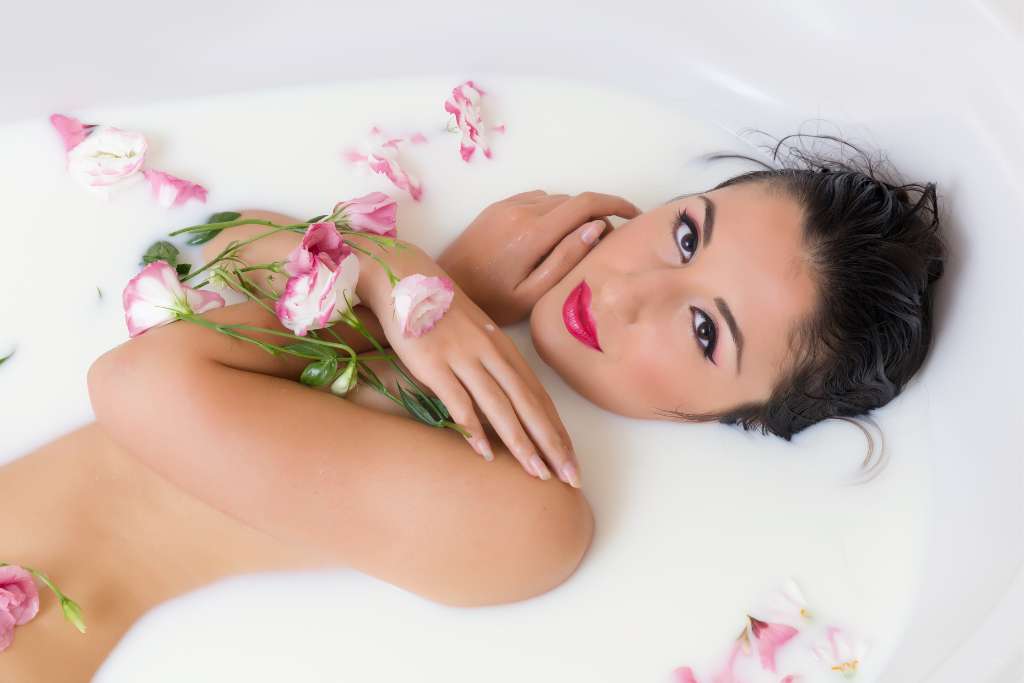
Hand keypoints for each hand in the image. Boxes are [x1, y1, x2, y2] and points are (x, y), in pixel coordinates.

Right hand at [353, 238, 581, 486]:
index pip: (539, 397)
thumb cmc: (439, 311)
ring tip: (537, 473)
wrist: (404, 277)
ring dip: (520, 442)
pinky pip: (458, 401)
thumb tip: (509, 400)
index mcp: (504, 349)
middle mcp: (491, 354)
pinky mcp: (434, 364)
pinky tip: (485, 453)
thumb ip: (493, 364)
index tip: (572, 461)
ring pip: (500, 406)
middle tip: (569, 478)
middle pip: (529, 405)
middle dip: (551, 444)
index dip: (558, 431)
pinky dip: (473, 428)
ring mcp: (463, 358)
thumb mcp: (475, 335)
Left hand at [437, 190, 640, 325]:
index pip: (585, 204)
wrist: (442, 291)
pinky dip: (553, 212)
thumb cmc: (489, 303)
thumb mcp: (531, 295)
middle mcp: (521, 210)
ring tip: (577, 244)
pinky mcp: (497, 208)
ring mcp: (507, 206)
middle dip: (597, 215)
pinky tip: (549, 237)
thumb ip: (565, 260)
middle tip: (604, 244)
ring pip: (555, 199)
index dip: (616, 205)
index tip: (634, 217)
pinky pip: (536, 200)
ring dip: (574, 215)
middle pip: (573, 200)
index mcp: (532, 233)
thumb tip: (596, 229)